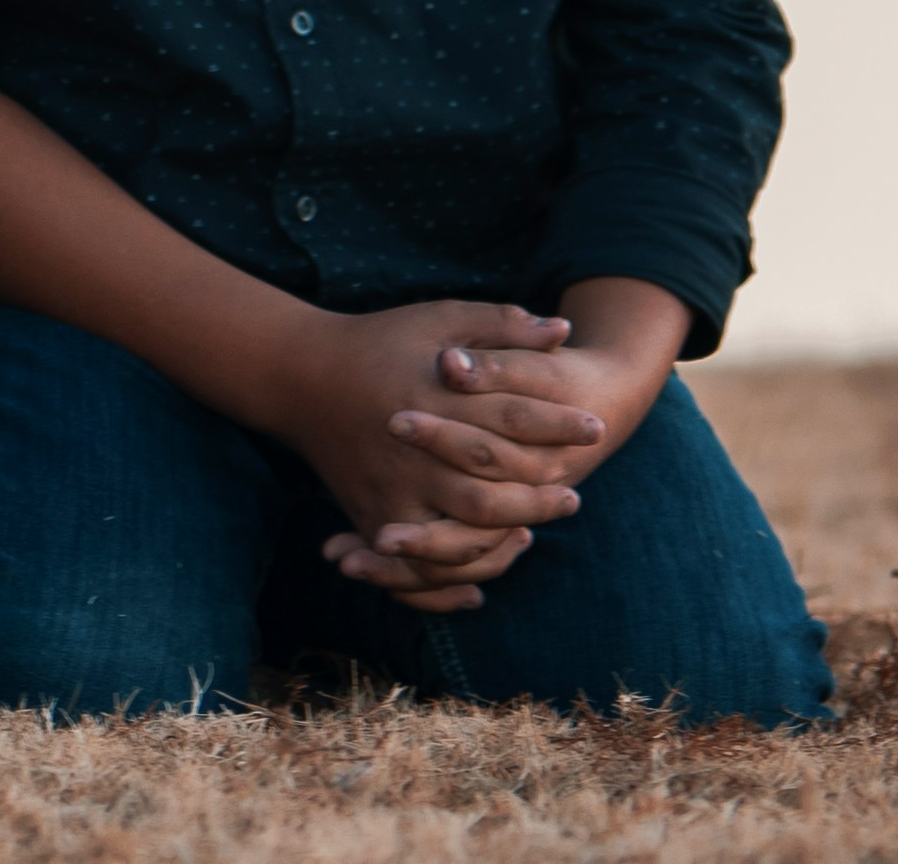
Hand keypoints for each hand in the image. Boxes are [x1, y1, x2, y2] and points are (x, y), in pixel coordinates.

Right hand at [266, 302, 590, 612]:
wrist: (300, 375)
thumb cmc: (380, 341)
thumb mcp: (439, 318)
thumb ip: (501, 325)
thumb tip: (564, 332)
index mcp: (433, 395)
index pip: (512, 416)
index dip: (559, 424)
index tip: (596, 427)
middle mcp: (412, 450)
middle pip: (492, 488)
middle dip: (540, 496)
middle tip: (574, 495)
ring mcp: (391, 489)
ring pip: (463, 533)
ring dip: (506, 535)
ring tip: (534, 530)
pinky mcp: (372, 516)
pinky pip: (420, 564)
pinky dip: (453, 579)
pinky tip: (482, 577)